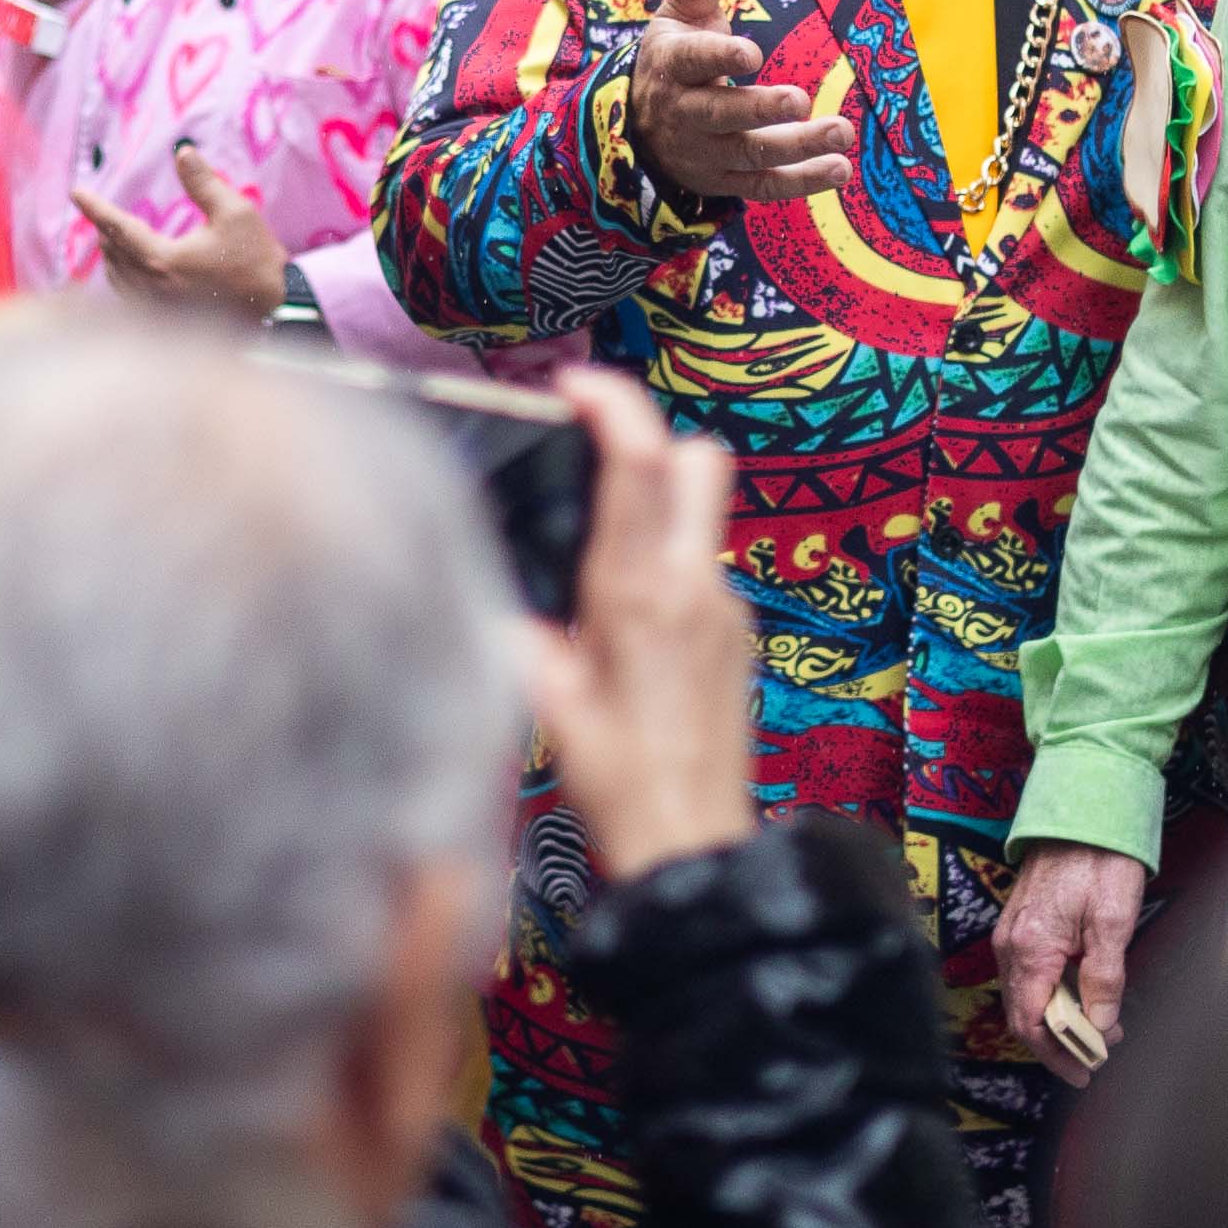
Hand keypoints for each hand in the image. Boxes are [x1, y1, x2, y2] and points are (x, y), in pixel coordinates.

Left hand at [73, 144, 291, 318]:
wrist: (275, 315)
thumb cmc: (256, 262)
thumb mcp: (236, 213)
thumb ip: (204, 183)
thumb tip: (182, 152)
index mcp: (163, 260)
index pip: (118, 228)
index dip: (95, 207)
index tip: (76, 192)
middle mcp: (151, 288)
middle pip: (113, 253)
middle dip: (105, 229)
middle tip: (99, 211)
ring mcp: (155, 310)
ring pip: (117, 278)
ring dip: (111, 254)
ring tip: (110, 236)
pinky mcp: (164, 323)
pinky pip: (128, 297)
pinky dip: (122, 277)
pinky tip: (128, 269)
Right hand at [517, 370, 751, 880]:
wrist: (692, 844)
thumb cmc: (615, 782)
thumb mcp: (544, 702)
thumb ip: (516, 636)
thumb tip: (488, 598)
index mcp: (637, 591)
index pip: (639, 460)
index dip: (613, 402)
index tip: (576, 383)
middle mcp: (693, 585)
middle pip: (699, 460)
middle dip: (653, 442)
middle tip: (598, 460)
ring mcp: (726, 608)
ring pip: (702, 516)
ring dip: (658, 510)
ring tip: (601, 560)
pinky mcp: (739, 636)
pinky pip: (704, 571)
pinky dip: (670, 568)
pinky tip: (632, 623)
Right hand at [633, 0, 853, 209]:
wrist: (640, 129)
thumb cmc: (675, 58)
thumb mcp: (678, 14)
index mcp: (672, 65)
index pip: (692, 60)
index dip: (718, 56)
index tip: (750, 53)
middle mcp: (685, 113)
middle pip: (722, 114)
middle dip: (761, 109)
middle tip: (801, 99)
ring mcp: (706, 152)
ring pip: (750, 153)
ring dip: (798, 146)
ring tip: (843, 132)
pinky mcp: (726, 181)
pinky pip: (764, 186)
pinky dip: (802, 181)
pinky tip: (840, 168)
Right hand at [995, 842, 1150, 1084]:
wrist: (1082, 810)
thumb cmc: (1099, 858)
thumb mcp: (1113, 920)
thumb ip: (1104, 976)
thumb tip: (1100, 1024)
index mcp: (1030, 948)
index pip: (1031, 1022)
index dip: (1056, 1055)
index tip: (1084, 1072)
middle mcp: (1010, 944)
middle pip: (1024, 1014)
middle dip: (1061, 1042)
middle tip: (1100, 1052)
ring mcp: (1011, 933)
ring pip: (1025, 995)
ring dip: (1058, 1019)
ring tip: (1100, 1025)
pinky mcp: (1019, 924)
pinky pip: (1028, 974)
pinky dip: (1052, 995)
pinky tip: (1082, 994)